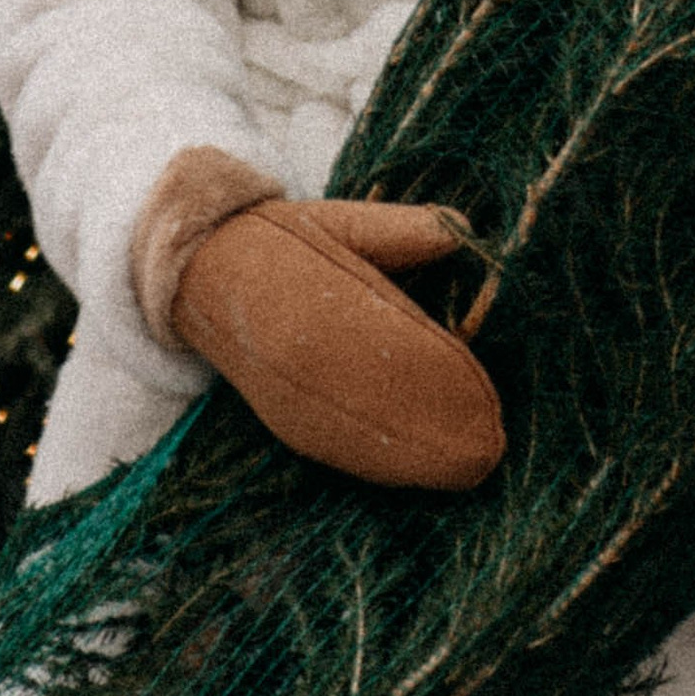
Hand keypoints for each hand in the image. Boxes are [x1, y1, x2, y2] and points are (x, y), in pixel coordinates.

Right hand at [132, 146, 502, 489]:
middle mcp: (299, 361)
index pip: (389, 349)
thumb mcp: (343, 220)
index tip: (486, 401)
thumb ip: (404, 230)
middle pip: (379, 409)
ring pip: (359, 443)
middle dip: (439, 433)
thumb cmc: (288, 241)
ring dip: (418, 462)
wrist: (202, 273)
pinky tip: (425, 475)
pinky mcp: (285, 423)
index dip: (440, 381)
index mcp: (317, 303)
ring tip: (471, 468)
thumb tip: (464, 233)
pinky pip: (338, 453)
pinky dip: (384, 468)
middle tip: (491, 446)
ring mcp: (289, 400)